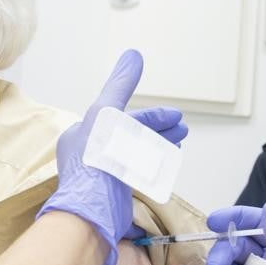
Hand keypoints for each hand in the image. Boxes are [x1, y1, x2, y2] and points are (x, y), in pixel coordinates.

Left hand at [38, 50, 187, 264]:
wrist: (92, 210)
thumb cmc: (95, 160)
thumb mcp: (106, 112)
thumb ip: (120, 84)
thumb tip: (133, 54)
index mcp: (82, 133)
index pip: (120, 118)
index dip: (150, 116)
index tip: (175, 117)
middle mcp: (89, 153)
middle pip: (130, 136)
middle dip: (158, 129)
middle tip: (183, 128)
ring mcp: (102, 175)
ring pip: (135, 154)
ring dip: (159, 145)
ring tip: (180, 141)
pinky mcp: (113, 195)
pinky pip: (136, 175)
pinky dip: (154, 165)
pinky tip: (168, 162)